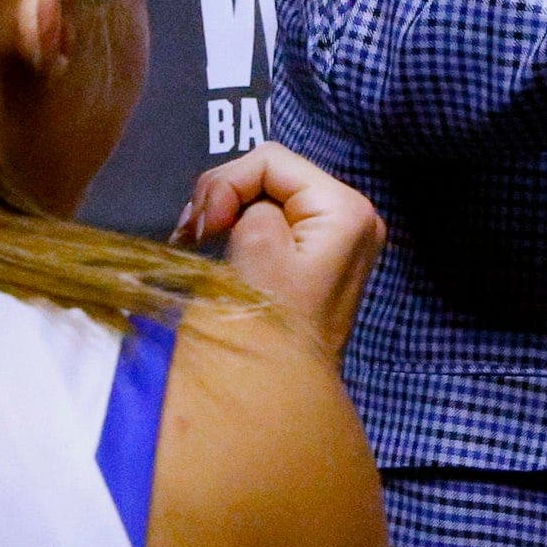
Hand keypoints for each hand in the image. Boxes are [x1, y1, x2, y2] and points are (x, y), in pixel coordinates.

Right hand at [175, 142, 381, 357]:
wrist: (279, 386)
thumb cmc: (268, 317)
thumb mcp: (256, 243)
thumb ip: (245, 201)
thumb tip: (238, 206)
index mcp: (345, 208)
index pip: (271, 160)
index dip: (227, 184)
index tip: (205, 228)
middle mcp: (352, 216)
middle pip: (270, 175)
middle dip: (224, 198)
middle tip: (193, 236)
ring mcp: (337, 238)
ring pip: (265, 197)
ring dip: (224, 214)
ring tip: (196, 243)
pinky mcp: (317, 257)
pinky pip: (272, 223)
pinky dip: (238, 230)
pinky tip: (212, 249)